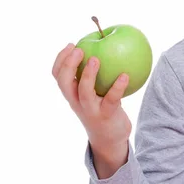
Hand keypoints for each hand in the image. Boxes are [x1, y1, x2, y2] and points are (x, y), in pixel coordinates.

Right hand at [52, 43, 131, 172]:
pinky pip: (111, 99)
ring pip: (84, 92)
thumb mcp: (95, 93)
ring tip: (96, 59)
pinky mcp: (106, 115)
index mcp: (72, 94)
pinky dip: (118, 87)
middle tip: (79, 49)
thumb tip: (108, 48)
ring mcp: (90, 110)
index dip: (60, 59)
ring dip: (88, 74)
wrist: (109, 140)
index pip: (58, 75)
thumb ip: (96, 76)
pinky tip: (126, 75)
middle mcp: (77, 102)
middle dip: (68, 64)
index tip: (71, 44)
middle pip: (64, 82)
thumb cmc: (103, 109)